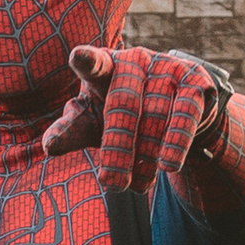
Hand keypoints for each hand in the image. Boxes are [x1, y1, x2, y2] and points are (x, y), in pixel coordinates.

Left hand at [40, 44, 215, 192]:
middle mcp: (136, 61)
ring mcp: (167, 67)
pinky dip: (176, 140)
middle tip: (111, 184)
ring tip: (137, 188)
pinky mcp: (195, 80)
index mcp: (105, 67)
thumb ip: (70, 131)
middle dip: (117, 147)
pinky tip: (168, 166)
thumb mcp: (91, 123)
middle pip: (123, 103)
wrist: (170, 109)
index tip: (78, 56)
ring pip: (155, 113)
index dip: (87, 60)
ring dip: (146, 155)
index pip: (94, 65)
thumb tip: (49, 146)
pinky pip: (186, 112)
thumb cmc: (117, 116)